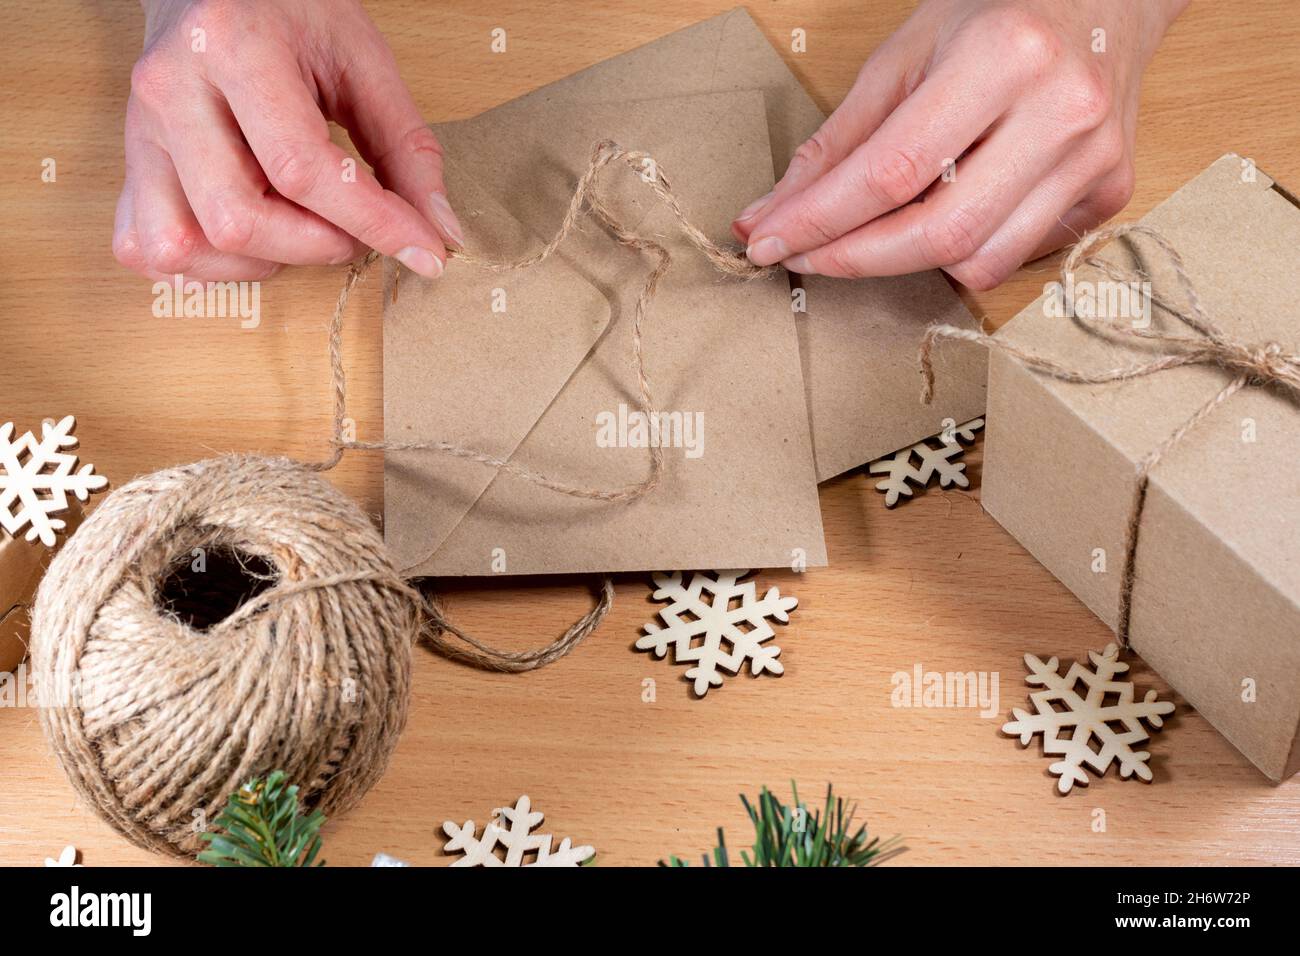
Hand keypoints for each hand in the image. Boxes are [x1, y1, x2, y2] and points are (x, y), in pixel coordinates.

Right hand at [114, 0, 460, 280]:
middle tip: (353, 228)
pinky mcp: (129, 164)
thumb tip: (438, 231)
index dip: (372, 223)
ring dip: (260, 259)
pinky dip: (206, 264)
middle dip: (315, 246)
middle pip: (236, 219)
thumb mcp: (363, 61)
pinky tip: (252, 234)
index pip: (302, 168)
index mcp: (231, 47)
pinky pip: (147, 248)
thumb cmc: (291, 14)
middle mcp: (171, 90)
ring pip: (184, 245)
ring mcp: (140, 131)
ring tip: (300, 223)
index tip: (425, 251)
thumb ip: (407, 148)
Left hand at [733, 0, 1186, 289]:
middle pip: (938, 233)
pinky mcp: (1111, 192)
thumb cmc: (998, 15)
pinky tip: (943, 216)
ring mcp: (1096, 157)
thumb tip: (772, 212)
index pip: (891, 171)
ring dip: (907, 264)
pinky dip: (964, 252)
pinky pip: (1017, 256)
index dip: (819, 220)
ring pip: (981, 262)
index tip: (767, 242)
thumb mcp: (906, 53)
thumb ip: (838, 139)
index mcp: (1005, 55)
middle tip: (802, 258)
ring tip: (871, 234)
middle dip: (854, 258)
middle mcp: (1062, 110)